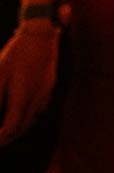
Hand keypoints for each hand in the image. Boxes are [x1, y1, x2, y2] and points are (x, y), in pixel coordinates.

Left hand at [0, 27, 58, 144]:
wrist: (41, 34)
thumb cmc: (16, 54)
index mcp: (22, 97)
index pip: (11, 127)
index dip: (1, 138)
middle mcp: (36, 98)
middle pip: (23, 127)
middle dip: (10, 137)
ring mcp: (45, 92)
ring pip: (32, 118)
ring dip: (20, 128)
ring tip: (8, 131)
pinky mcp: (49, 86)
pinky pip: (38, 107)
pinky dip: (28, 115)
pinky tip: (21, 111)